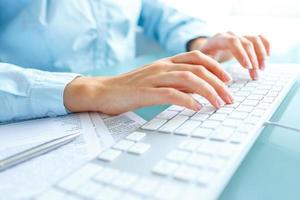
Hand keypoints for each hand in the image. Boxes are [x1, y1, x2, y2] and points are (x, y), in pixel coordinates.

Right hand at [64, 51, 232, 114]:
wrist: (103, 91)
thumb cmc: (130, 88)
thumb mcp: (156, 81)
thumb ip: (176, 82)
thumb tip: (198, 90)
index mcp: (165, 62)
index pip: (197, 57)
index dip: (216, 67)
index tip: (228, 80)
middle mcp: (162, 66)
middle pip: (198, 68)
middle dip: (218, 83)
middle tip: (229, 98)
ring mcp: (153, 78)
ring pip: (188, 79)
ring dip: (208, 91)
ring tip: (219, 104)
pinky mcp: (145, 92)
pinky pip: (171, 94)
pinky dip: (187, 100)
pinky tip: (197, 108)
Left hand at [189, 32, 269, 79]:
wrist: (203, 50)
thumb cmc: (201, 59)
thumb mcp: (200, 64)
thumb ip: (209, 69)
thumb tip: (222, 81)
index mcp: (217, 40)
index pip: (232, 42)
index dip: (241, 54)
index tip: (247, 67)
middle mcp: (229, 35)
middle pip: (246, 43)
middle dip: (253, 60)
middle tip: (255, 76)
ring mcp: (238, 36)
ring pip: (255, 40)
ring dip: (261, 54)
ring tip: (261, 69)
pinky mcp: (244, 39)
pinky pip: (259, 38)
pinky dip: (265, 46)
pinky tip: (267, 57)